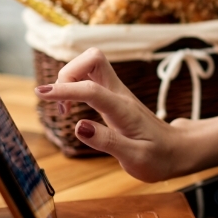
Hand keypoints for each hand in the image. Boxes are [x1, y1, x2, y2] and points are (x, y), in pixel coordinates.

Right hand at [35, 48, 193, 181]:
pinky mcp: (114, 97)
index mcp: (124, 109)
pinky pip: (90, 78)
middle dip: (68, 73)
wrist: (177, 151)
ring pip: (91, 64)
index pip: (91, 89)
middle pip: (93, 59)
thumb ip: (108, 142)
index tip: (40, 93)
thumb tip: (79, 126)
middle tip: (60, 105)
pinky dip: (74, 85)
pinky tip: (71, 107)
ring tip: (64, 109)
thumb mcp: (136, 158)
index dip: (65, 89)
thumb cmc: (158, 157)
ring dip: (69, 79)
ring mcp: (118, 93)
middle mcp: (121, 94)